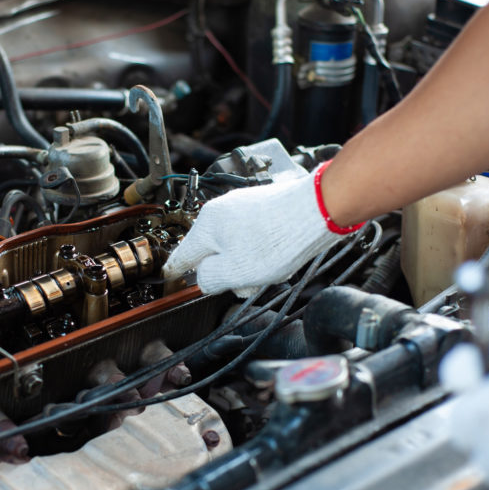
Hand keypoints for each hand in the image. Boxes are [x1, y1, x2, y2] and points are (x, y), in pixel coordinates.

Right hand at [162, 171, 343, 296]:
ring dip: (248, 263)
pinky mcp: (264, 207)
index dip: (177, 270)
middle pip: (213, 251)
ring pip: (236, 245)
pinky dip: (263, 251)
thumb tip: (203, 279)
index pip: (184, 254)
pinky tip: (280, 255)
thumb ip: (210, 279)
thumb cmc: (279, 240)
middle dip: (227, 271)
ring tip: (271, 268)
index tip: (170, 275)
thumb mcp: (235, 272)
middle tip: (247, 283)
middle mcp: (222, 211)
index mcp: (208, 225)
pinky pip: (254, 236)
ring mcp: (244, 206)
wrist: (317, 210)